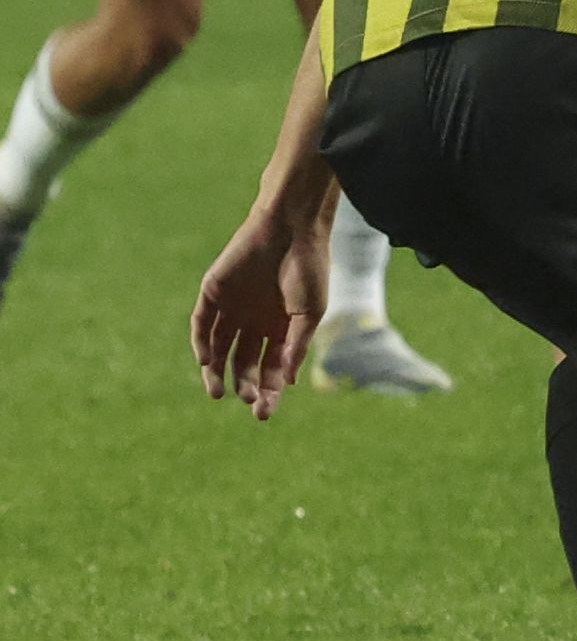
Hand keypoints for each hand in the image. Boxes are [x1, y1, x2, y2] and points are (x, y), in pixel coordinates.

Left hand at [189, 206, 326, 419]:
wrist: (291, 227)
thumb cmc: (308, 268)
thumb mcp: (310, 313)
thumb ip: (295, 346)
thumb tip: (284, 382)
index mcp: (282, 327)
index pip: (271, 367)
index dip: (268, 391)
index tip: (263, 413)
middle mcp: (256, 321)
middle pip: (245, 362)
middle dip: (245, 384)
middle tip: (245, 401)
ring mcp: (233, 308)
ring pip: (219, 349)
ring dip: (216, 373)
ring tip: (217, 393)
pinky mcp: (213, 293)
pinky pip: (202, 325)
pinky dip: (202, 344)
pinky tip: (207, 362)